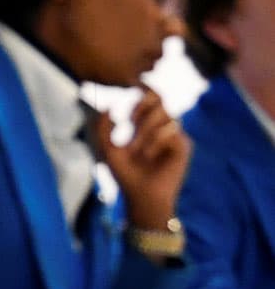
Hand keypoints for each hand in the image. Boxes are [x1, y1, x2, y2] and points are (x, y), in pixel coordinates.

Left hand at [93, 90, 190, 231]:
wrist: (140, 195)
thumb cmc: (125, 174)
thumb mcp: (109, 149)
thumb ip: (104, 127)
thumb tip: (106, 106)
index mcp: (146, 124)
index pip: (150, 98)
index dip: (142, 93)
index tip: (128, 97)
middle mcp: (162, 126)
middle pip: (160, 99)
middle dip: (143, 105)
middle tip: (131, 119)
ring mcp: (174, 135)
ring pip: (165, 114)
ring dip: (145, 131)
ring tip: (136, 151)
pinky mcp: (184, 145)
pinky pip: (170, 131)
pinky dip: (155, 142)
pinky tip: (148, 156)